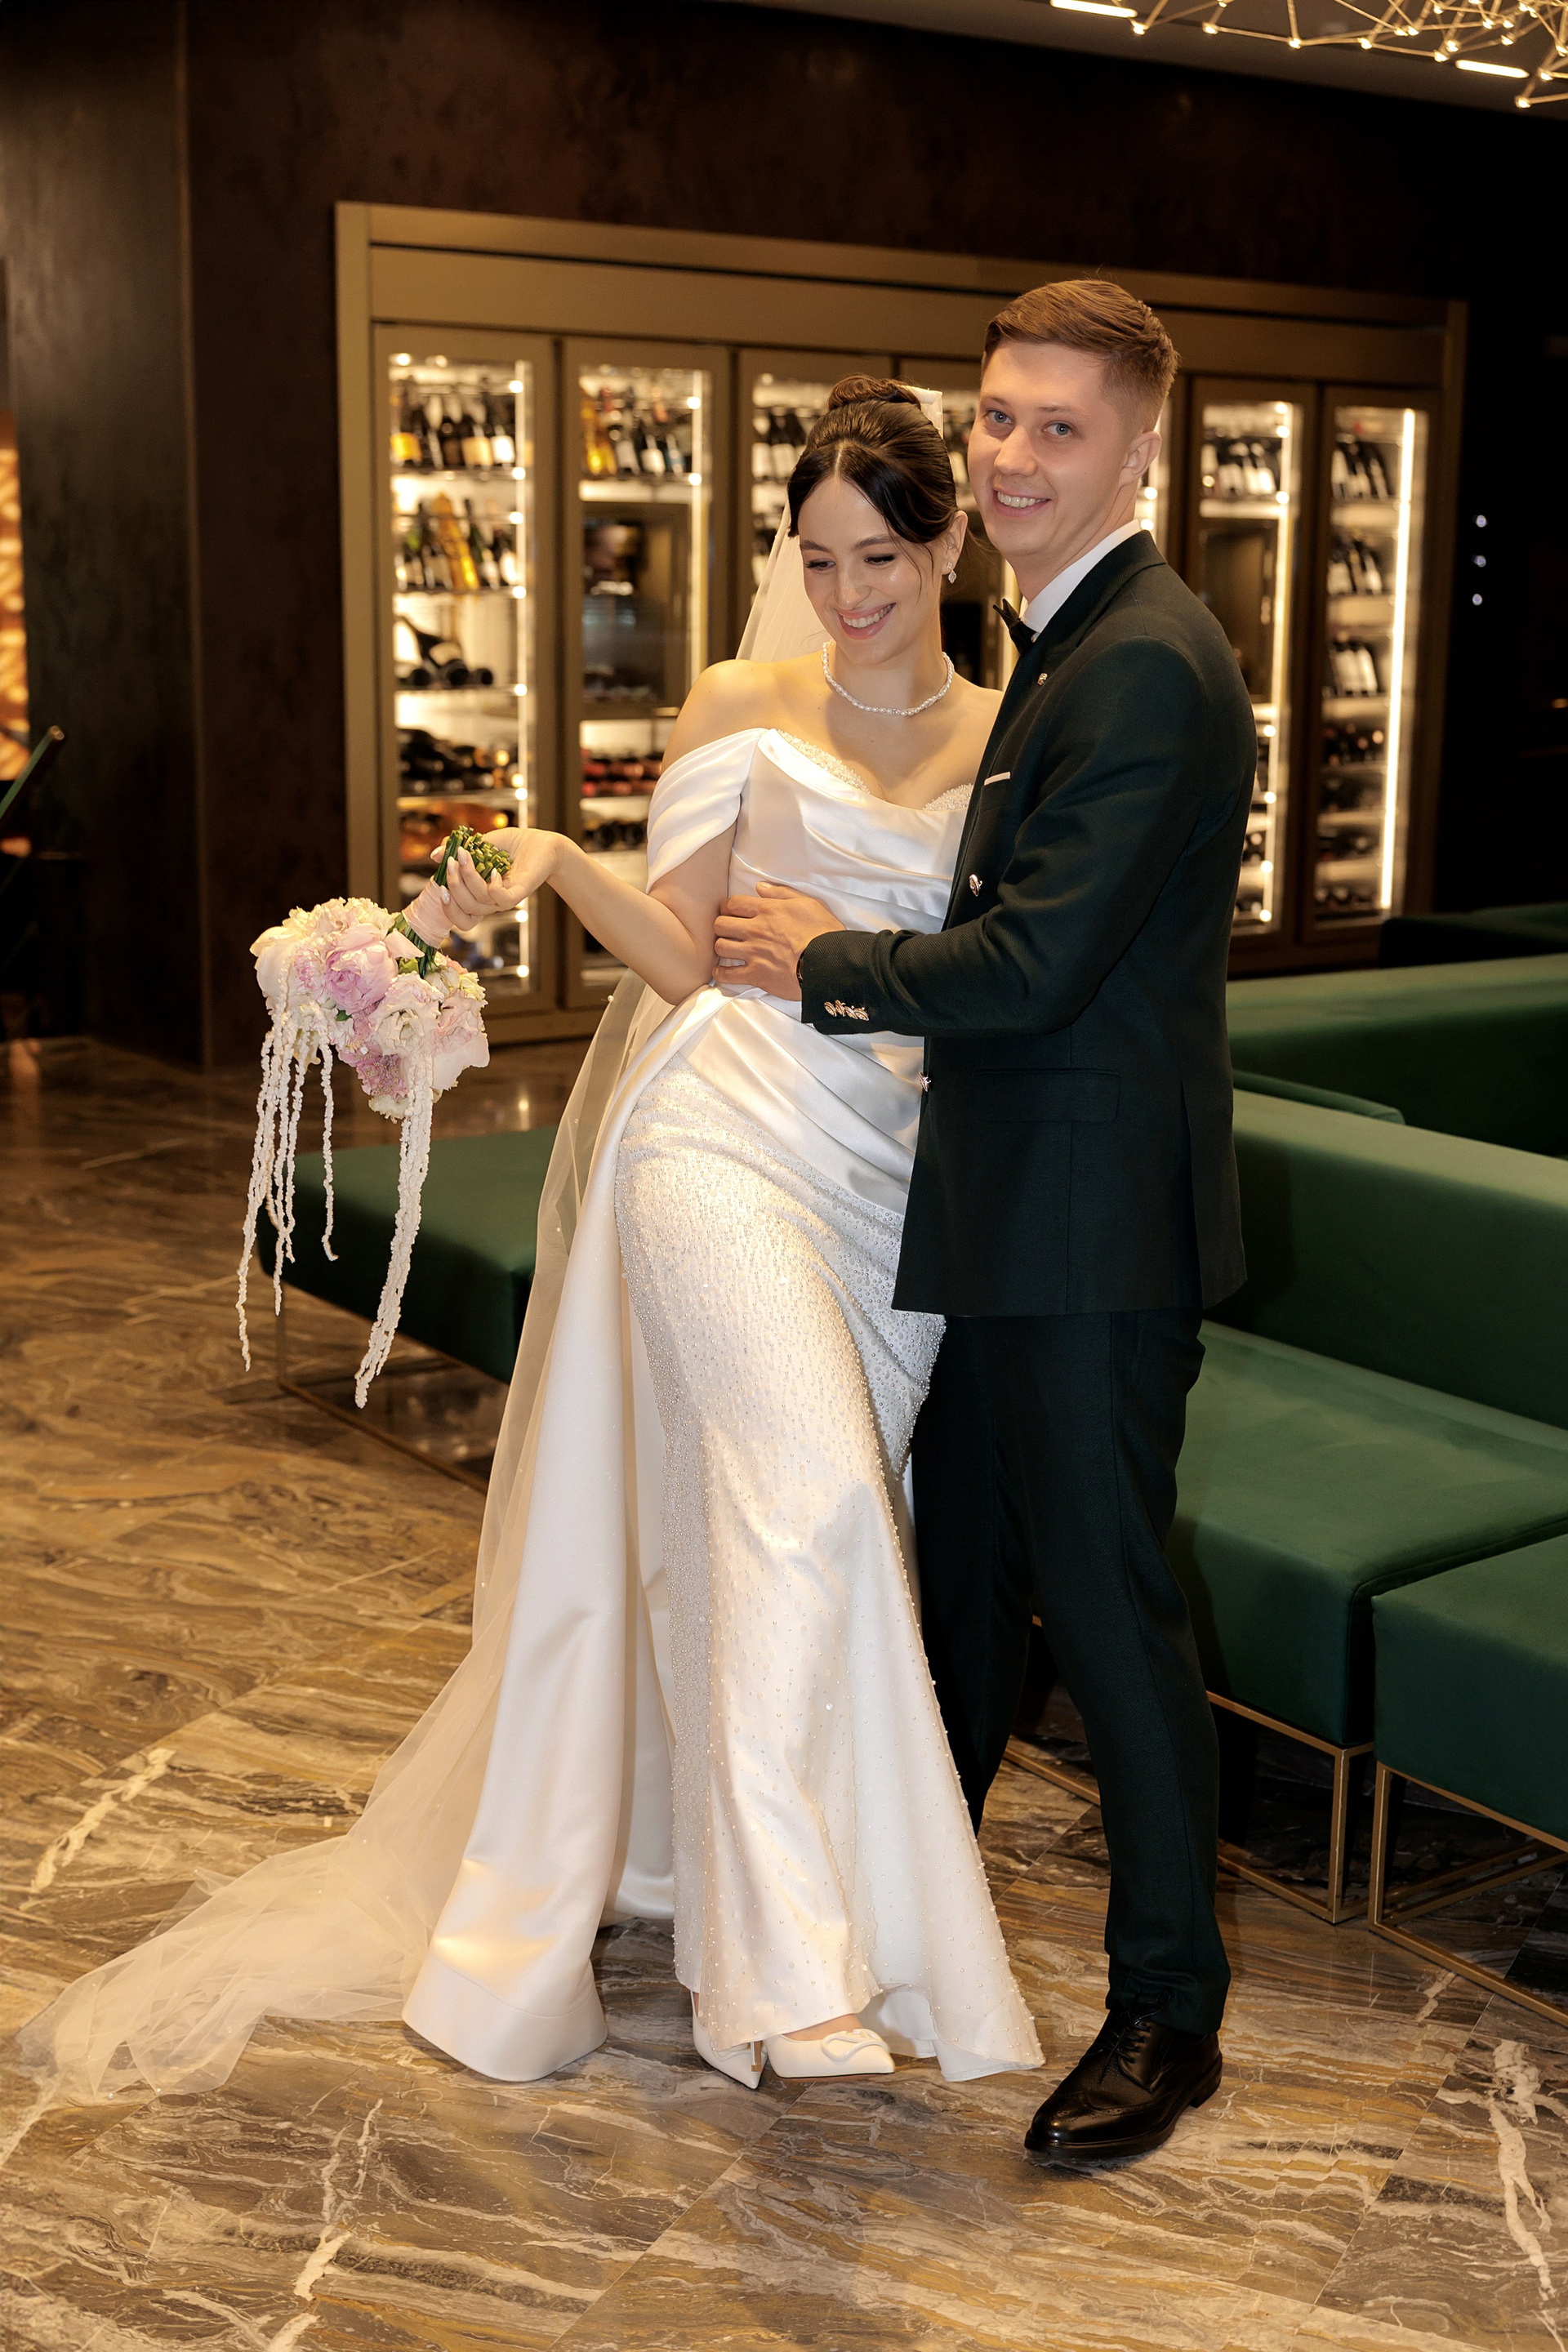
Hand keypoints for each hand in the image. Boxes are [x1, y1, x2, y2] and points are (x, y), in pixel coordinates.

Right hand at [441, 830, 560, 926]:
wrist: (540, 842)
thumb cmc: (510, 844)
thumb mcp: (478, 844)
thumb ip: (457, 849)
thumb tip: (435, 856)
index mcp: (479, 895)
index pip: (460, 915)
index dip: (447, 906)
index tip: (439, 885)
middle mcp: (491, 901)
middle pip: (466, 907)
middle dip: (454, 884)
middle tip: (452, 860)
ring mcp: (505, 898)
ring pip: (480, 901)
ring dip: (468, 877)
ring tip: (464, 855)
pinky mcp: (519, 892)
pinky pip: (501, 899)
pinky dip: (493, 886)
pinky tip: (493, 870)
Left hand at [712, 883, 842, 1000]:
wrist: (829, 963)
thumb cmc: (824, 932)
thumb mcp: (808, 904)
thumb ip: (782, 893)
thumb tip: (760, 888)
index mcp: (768, 911)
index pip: (733, 903)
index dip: (728, 907)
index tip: (730, 912)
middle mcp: (756, 930)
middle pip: (720, 924)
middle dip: (722, 926)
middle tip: (728, 930)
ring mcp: (754, 953)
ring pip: (720, 947)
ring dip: (722, 947)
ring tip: (728, 949)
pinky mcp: (756, 975)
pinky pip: (728, 975)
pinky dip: (721, 973)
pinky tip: (722, 971)